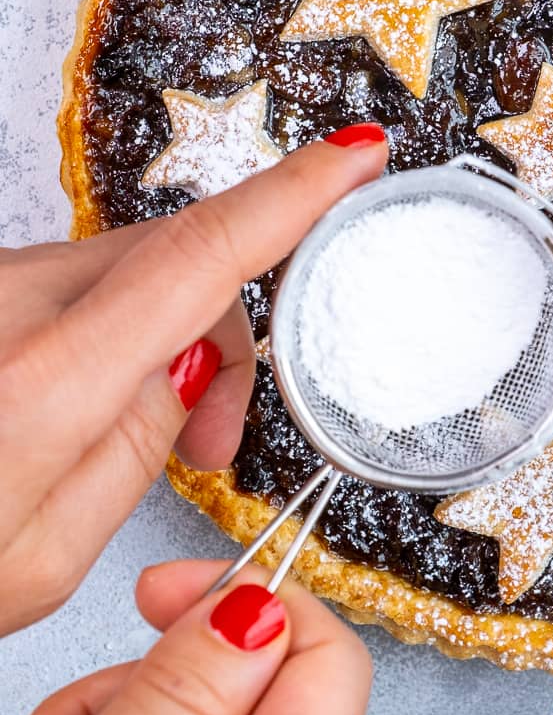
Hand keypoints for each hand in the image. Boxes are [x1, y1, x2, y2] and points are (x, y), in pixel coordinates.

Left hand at [0, 124, 387, 636]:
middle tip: (213, 449)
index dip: (294, 196)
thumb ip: (131, 452)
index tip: (356, 152)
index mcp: (40, 385)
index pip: (199, 257)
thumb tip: (186, 367)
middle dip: (225, 336)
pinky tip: (77, 416)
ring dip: (160, 340)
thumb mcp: (34, 562)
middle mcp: (6, 310)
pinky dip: (103, 340)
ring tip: (137, 449)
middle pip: (171, 262)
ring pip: (119, 276)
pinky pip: (66, 291)